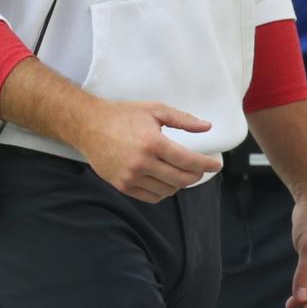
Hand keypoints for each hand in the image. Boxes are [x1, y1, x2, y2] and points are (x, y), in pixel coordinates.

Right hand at [76, 100, 221, 203]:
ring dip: (180, 183)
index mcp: (152, 142)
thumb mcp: (155, 110)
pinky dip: (164, 191)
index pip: (188, 161)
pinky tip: (165, 180)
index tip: (216, 165)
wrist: (89, 126)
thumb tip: (207, 127)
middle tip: (200, 169)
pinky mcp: (122, 186)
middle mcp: (142, 163)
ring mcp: (131, 177)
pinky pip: (151, 197)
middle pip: (180, 179)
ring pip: (168, 190)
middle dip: (196, 176)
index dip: (206, 165)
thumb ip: (183, 120)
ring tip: (181, 172)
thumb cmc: (123, 115)